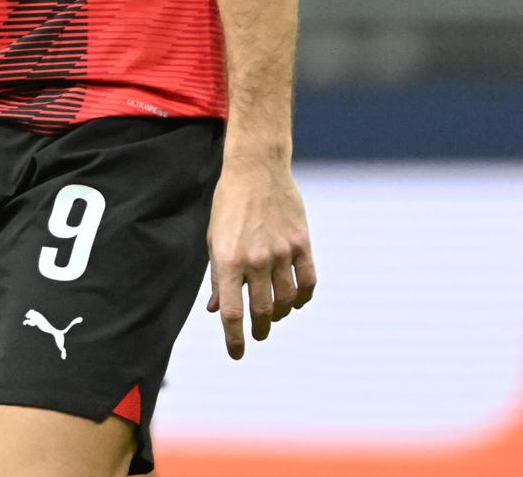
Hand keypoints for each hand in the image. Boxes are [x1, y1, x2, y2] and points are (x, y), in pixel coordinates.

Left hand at [205, 151, 315, 358]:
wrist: (256, 168)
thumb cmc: (229, 205)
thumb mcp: (214, 240)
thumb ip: (218, 278)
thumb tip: (217, 310)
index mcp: (228, 261)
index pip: (232, 314)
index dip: (234, 340)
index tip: (237, 354)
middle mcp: (255, 260)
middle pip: (262, 311)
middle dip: (260, 329)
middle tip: (259, 333)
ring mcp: (281, 251)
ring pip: (286, 300)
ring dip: (281, 314)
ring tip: (276, 314)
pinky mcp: (301, 242)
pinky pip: (307, 281)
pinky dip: (303, 297)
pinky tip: (297, 300)